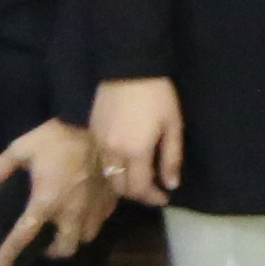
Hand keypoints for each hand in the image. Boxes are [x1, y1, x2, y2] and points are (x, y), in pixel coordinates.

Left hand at [0, 116, 115, 265]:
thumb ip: (0, 167)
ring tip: (63, 226)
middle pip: (63, 250)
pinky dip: (88, 224)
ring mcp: (92, 211)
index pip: (23, 237)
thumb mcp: (23, 146)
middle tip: (43, 239)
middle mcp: (70, 214)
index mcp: (45, 202)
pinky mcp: (109, 204)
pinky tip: (81, 210)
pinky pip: (98, 224)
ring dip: (71, 239)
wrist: (102, 130)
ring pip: (83, 240)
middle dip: (52, 251)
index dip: (8, 256)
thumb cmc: (59, 140)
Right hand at [93, 74, 185, 207]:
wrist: (128, 67)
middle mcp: (113, 152)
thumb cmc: (157, 95)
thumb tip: (171, 185)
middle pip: (120, 187)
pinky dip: (113, 168)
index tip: (164, 197)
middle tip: (152, 189)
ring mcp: (99, 142)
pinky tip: (125, 161)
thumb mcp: (173, 125)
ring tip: (139, 177)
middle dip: (137, 194)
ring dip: (123, 182)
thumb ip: (171, 158)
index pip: (139, 188)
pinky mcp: (92, 132)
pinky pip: (100, 160)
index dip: (152, 198)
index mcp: (136, 152)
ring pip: (108, 175)